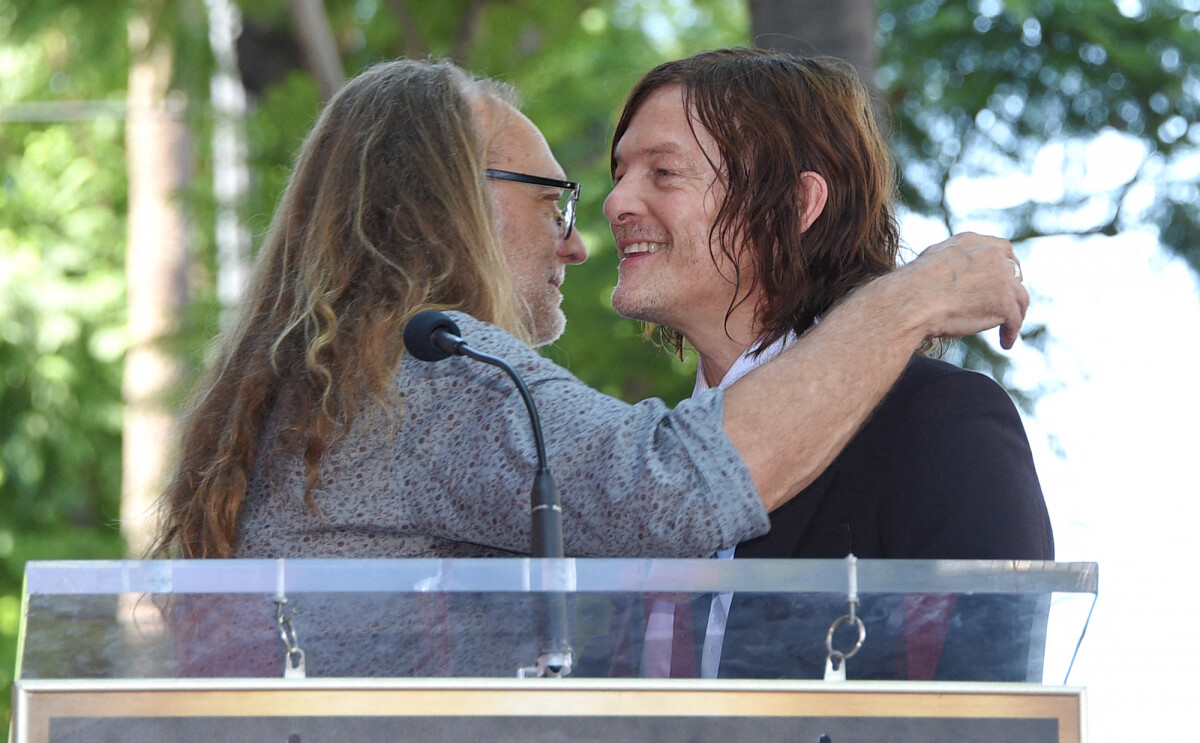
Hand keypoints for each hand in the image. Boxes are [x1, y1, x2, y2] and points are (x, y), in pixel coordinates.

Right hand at [896, 232, 1028, 348]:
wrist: (909, 303)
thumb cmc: (911, 289)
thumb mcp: (929, 262)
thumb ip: (947, 264)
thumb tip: (946, 276)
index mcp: (971, 242)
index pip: (1001, 250)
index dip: (1004, 269)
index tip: (1002, 283)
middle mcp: (991, 254)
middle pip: (1014, 272)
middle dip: (1011, 289)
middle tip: (1006, 306)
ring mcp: (1001, 277)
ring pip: (1020, 297)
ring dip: (1015, 313)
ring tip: (1008, 329)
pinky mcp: (1004, 302)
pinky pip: (1015, 319)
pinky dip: (1011, 332)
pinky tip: (1005, 342)